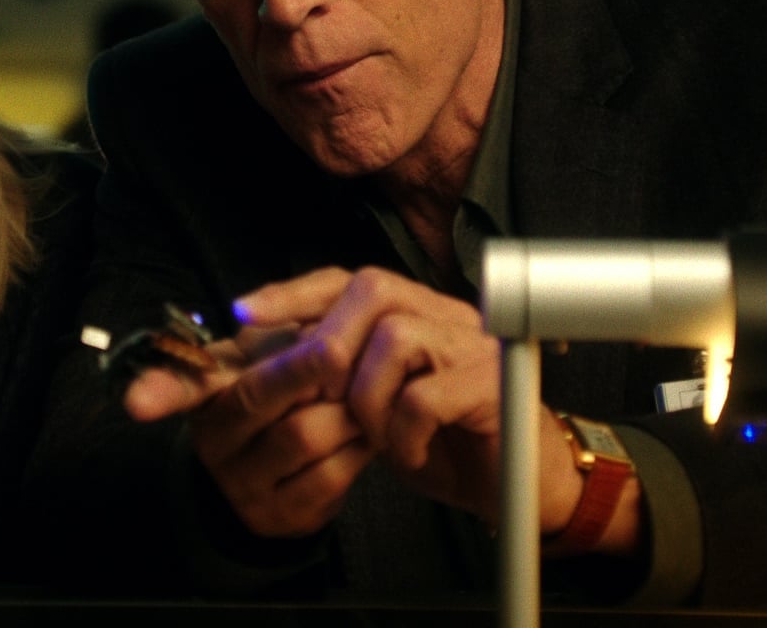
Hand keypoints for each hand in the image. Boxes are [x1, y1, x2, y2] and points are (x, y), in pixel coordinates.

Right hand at [124, 323, 373, 536]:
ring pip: (303, 434)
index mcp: (208, 389)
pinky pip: (331, 475)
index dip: (157, 391)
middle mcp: (214, 439)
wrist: (310, 463)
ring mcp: (243, 484)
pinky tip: (363, 433)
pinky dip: (357, 447)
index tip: (136, 404)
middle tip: (338, 350)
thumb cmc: (292, 386)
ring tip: (360, 393)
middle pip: (255, 397)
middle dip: (303, 368)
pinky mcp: (280, 517)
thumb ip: (275, 316)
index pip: (179, 385)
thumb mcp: (276, 345)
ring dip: (344, 410)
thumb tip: (254, 313)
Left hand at [235, 267, 504, 524]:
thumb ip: (333, 378)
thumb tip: (260, 359)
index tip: (244, 314)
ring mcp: (473, 344)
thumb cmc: (445, 441)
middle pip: (372, 288)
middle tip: (321, 398)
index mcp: (414, 311)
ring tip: (376, 436)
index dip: (292, 292)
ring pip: (395, 337)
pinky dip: (402, 432)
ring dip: (368, 398)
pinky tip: (408, 452)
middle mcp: (445, 314)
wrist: (522, 488)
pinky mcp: (493, 385)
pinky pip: (424, 396)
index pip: (345, 278)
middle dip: (328, 344)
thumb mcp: (375, 407)